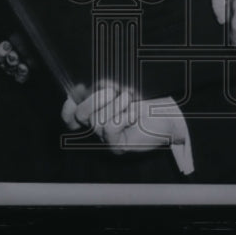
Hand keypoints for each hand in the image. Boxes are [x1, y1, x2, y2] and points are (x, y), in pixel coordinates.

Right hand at [61, 83, 187, 154]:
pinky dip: (124, 116)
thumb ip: (99, 89)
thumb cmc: (145, 100)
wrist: (167, 114)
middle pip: (80, 113)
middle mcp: (97, 128)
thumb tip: (78, 88)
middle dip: (96, 98)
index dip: (68, 105)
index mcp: (95, 113)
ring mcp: (106, 139)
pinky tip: (134, 115)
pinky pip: (110, 128)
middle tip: (114, 91)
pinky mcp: (117, 146)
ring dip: (117, 104)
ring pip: (98, 119)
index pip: (70, 115)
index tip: (78, 89)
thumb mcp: (118, 90)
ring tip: (131, 101)